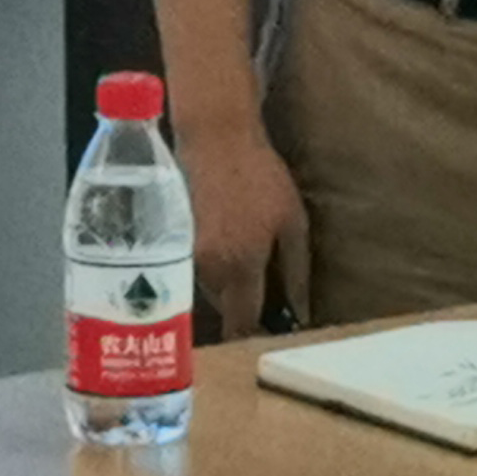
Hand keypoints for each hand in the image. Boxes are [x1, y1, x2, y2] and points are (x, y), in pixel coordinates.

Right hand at [179, 124, 310, 334]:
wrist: (215, 139)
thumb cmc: (260, 176)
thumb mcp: (292, 220)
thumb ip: (297, 271)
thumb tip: (300, 313)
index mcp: (240, 266)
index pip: (243, 323)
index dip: (256, 336)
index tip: (272, 335)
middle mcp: (208, 270)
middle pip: (226, 309)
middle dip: (244, 309)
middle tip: (267, 295)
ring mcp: (187, 257)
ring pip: (210, 291)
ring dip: (228, 289)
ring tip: (247, 262)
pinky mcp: (176, 243)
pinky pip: (197, 271)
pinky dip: (214, 269)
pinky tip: (228, 245)